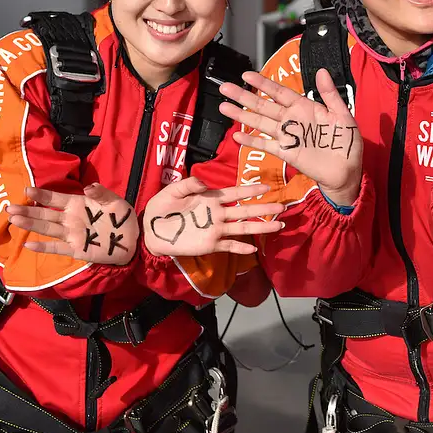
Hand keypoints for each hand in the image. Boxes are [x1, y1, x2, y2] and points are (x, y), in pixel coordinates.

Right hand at [7, 184, 138, 264]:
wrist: (133, 240)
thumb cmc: (122, 218)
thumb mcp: (115, 202)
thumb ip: (101, 193)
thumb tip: (87, 187)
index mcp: (77, 204)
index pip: (55, 198)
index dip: (41, 195)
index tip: (27, 191)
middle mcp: (70, 218)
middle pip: (45, 214)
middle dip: (28, 211)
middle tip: (9, 208)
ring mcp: (71, 234)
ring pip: (47, 229)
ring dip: (30, 225)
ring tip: (14, 220)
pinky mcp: (76, 249)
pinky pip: (57, 247)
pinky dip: (43, 247)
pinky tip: (28, 244)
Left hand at [143, 178, 284, 256]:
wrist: (151, 230)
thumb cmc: (161, 208)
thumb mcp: (172, 191)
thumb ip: (188, 184)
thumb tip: (205, 183)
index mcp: (211, 199)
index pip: (235, 193)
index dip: (251, 189)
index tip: (267, 186)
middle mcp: (218, 214)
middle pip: (245, 211)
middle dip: (264, 209)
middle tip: (281, 207)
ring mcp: (216, 230)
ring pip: (242, 228)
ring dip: (260, 227)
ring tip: (278, 225)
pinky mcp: (210, 244)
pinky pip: (229, 245)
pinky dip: (240, 248)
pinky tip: (253, 249)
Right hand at [219, 69, 362, 205]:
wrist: (347, 171)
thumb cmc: (347, 142)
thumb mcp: (342, 114)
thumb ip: (330, 94)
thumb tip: (322, 72)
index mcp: (305, 107)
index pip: (280, 92)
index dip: (263, 83)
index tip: (246, 75)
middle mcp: (292, 120)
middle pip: (263, 105)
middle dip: (244, 96)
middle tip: (225, 88)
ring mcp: (287, 136)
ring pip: (260, 122)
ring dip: (242, 115)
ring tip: (224, 107)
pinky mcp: (286, 152)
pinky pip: (266, 145)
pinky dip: (252, 140)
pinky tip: (237, 135)